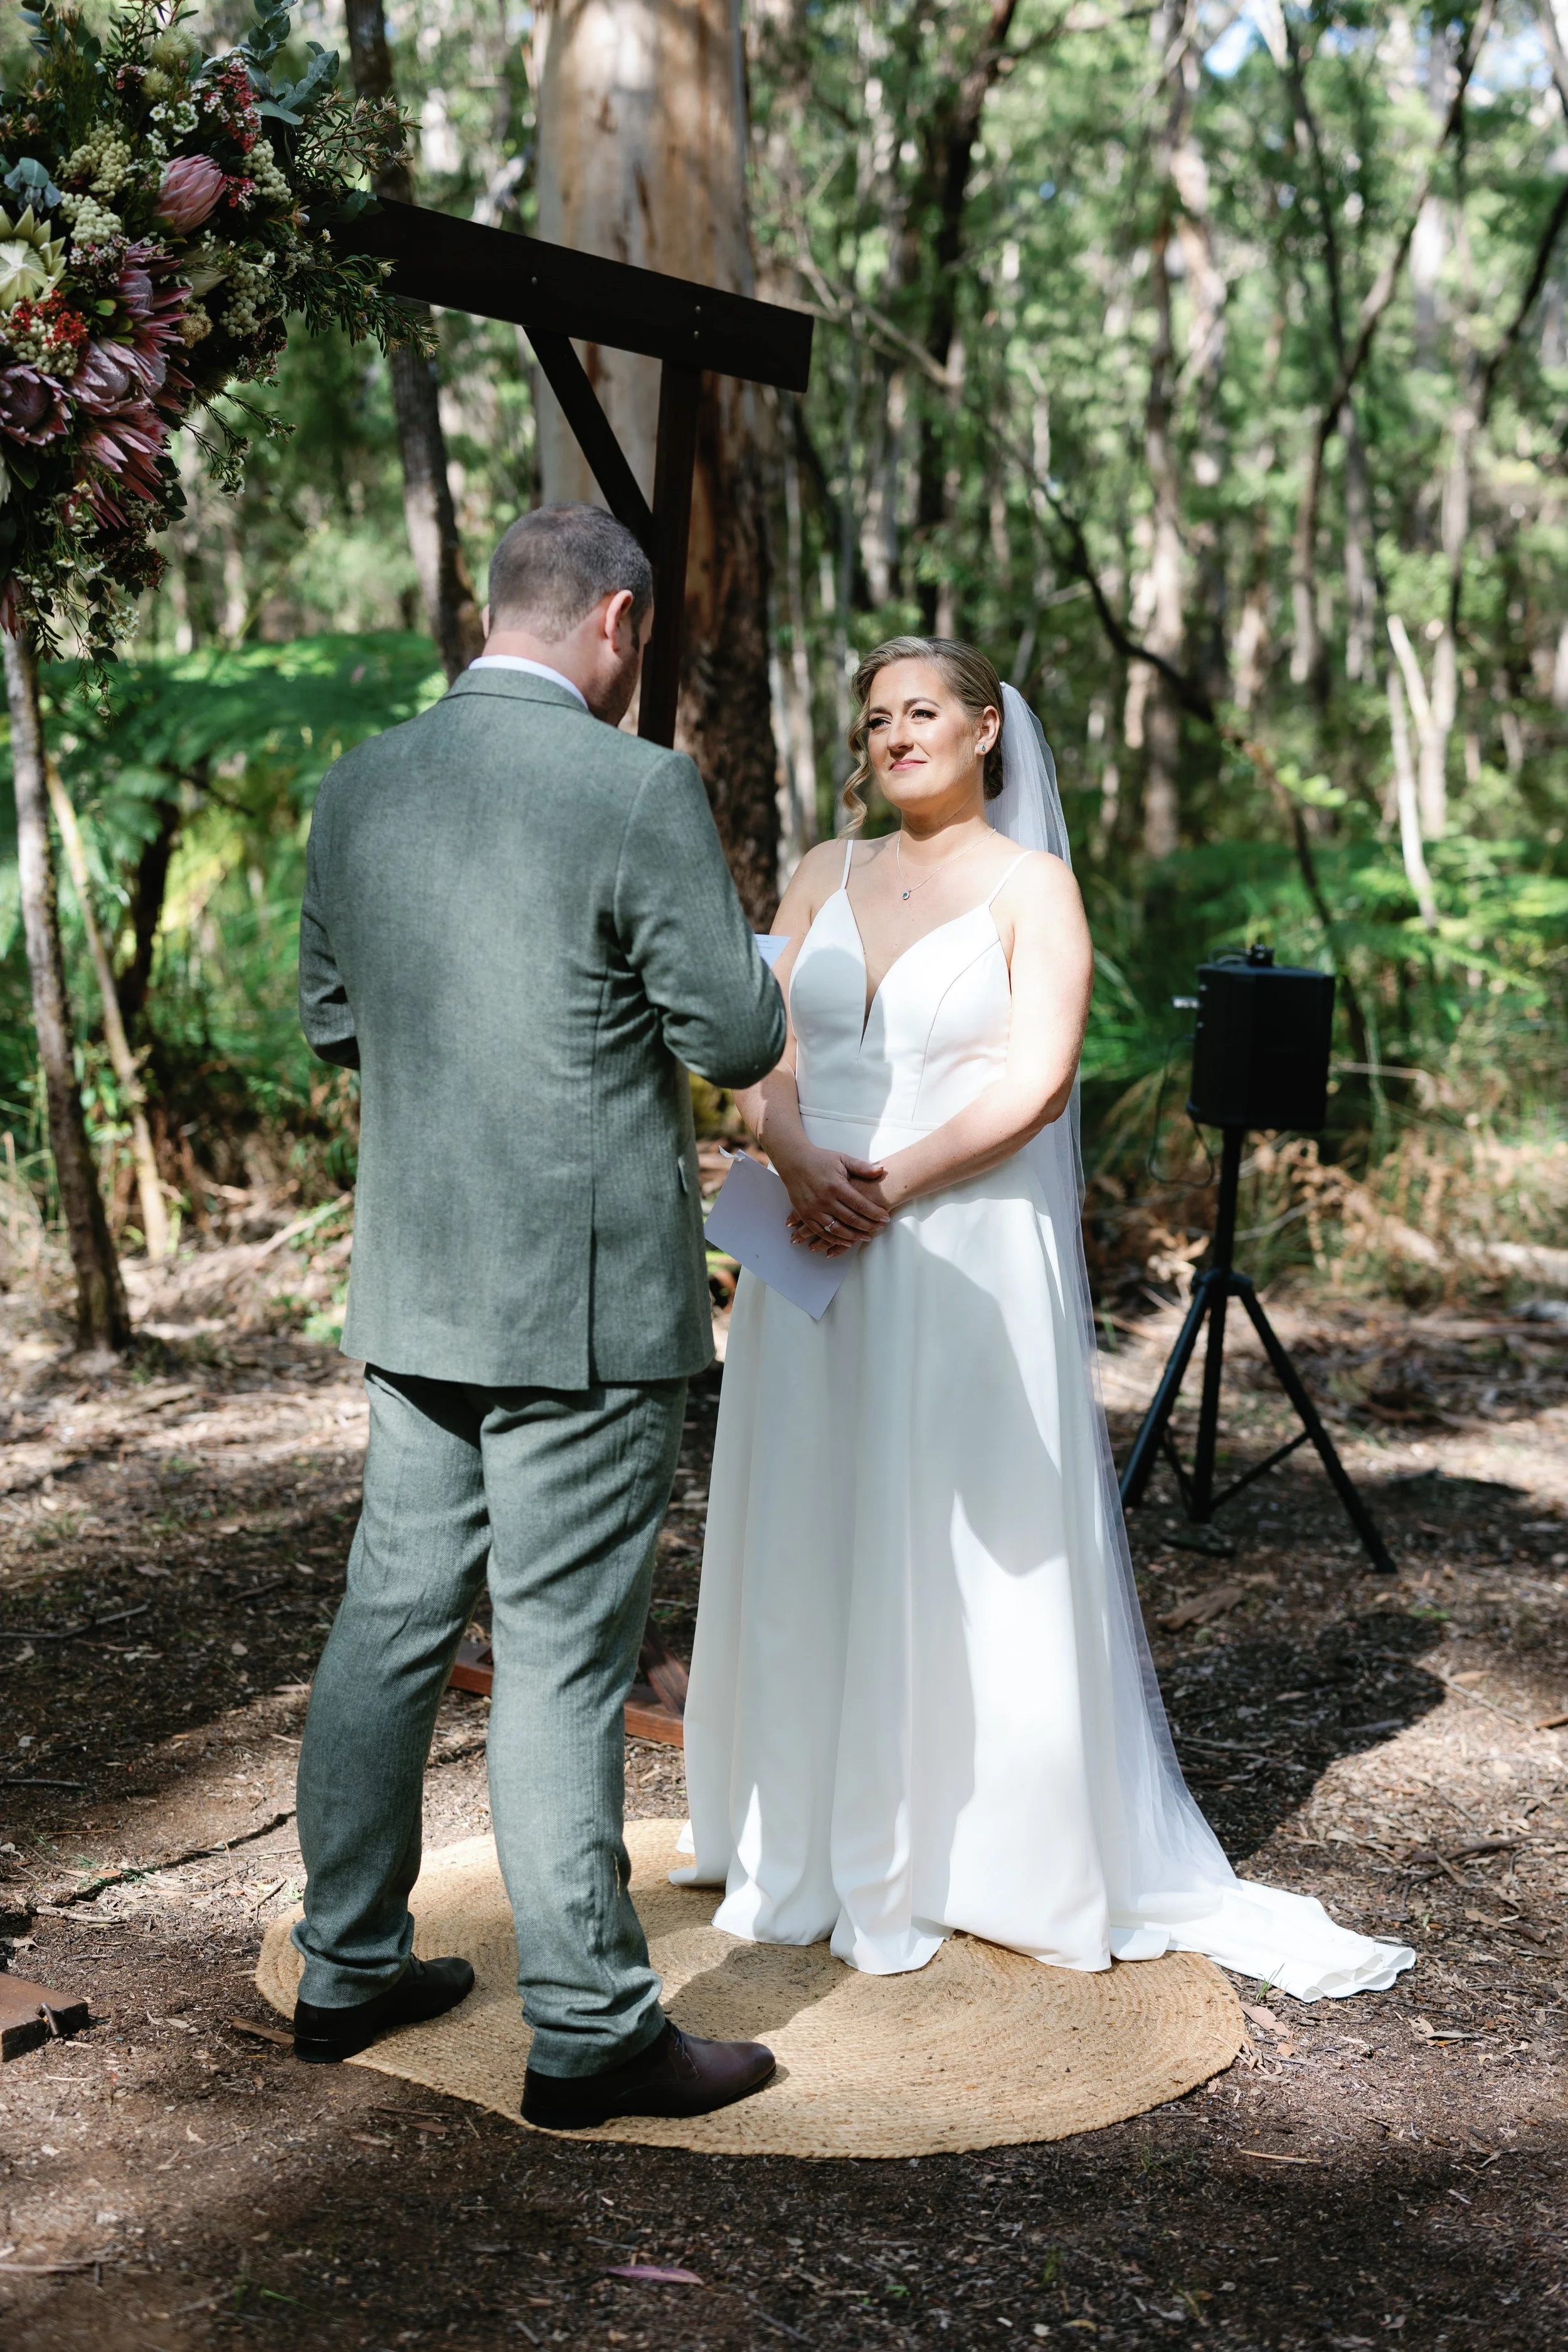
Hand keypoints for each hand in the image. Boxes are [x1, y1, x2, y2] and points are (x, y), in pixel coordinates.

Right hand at [771, 1141, 889, 1254]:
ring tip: (865, 1237)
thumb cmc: (819, 1160)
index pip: (860, 1204)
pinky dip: (834, 1240)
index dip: (875, 1213)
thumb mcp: (842, 1159)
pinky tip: (845, 1241)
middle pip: (851, 1219)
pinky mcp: (805, 1215)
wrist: (794, 1161)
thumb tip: (881, 1170)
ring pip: (837, 1230)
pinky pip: (821, 1232)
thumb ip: (862, 1167)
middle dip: (868, 1226)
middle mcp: (825, 1200)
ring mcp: (814, 1209)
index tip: (885, 1218)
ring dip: (853, 1236)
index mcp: (836, 1186)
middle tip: (879, 1228)